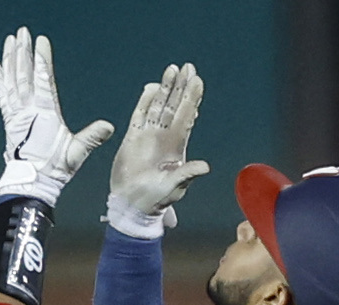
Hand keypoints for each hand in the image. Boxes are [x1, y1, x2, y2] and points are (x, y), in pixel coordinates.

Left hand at [0, 28, 113, 206]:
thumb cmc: (56, 168)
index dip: (42, 60)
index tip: (40, 41)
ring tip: (10, 41)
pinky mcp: (9, 119)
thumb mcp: (77, 152)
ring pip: (11, 80)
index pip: (43, 80)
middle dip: (23, 52)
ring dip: (10, 59)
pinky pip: (2, 94)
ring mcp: (16, 113)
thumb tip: (108, 126)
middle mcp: (27, 109)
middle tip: (21, 33)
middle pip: (24, 74)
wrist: (32, 182)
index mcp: (45, 114)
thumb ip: (91, 137)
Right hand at [107, 63, 209, 238]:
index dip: (192, 98)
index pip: (187, 116)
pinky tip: (152, 88)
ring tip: (172, 70)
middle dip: (181, 86)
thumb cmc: (156, 198)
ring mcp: (149, 136)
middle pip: (174, 105)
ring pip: (158, 105)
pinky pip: (140, 114)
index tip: (198, 81)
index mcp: (177, 145)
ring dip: (165, 88)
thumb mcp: (175, 186)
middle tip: (188, 67)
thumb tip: (205, 167)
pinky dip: (145, 101)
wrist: (133, 203)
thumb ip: (187, 174)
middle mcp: (165, 137)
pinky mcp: (132, 138)